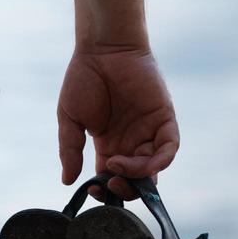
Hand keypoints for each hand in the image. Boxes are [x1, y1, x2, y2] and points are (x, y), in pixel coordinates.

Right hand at [58, 44, 179, 198]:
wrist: (102, 50)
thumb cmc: (82, 79)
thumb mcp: (69, 119)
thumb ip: (70, 150)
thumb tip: (68, 181)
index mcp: (108, 144)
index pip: (111, 176)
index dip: (105, 189)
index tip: (92, 188)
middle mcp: (130, 141)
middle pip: (137, 178)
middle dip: (126, 189)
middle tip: (111, 184)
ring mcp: (149, 130)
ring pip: (154, 167)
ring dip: (138, 176)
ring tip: (117, 167)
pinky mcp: (164, 118)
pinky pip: (169, 147)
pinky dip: (160, 161)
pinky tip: (141, 162)